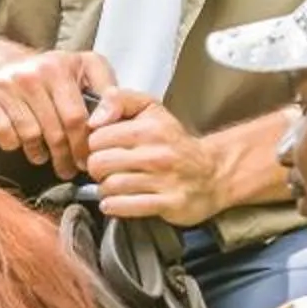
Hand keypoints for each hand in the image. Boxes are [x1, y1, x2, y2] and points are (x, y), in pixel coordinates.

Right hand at [0, 49, 120, 178]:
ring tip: (43, 156)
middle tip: (69, 169)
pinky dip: (13, 144)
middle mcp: (32, 73)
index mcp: (60, 66)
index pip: (77, 118)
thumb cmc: (47, 72)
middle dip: (65, 156)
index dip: (84, 145)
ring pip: (30, 135)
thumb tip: (109, 120)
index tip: (87, 160)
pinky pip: (4, 134)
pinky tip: (20, 143)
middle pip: (55, 131)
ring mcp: (6, 85)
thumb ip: (108, 92)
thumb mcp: (85, 70)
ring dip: (39, 153)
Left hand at [85, 98, 225, 224]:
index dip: (94, 145)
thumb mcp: (150, 109)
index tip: (103, 149)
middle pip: (100, 164)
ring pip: (110, 187)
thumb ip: (119, 101)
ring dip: (104, 189)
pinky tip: (115, 201)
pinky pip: (125, 207)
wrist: (212, 171)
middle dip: (96, 169)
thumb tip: (94, 119)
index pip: (97, 138)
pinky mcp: (169, 203)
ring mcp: (165, 180)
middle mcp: (158, 153)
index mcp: (150, 128)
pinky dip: (113, 206)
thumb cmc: (173, 141)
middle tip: (105, 170)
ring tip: (112, 185)